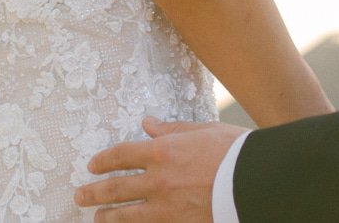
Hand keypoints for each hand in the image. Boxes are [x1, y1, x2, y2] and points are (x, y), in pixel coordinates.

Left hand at [76, 117, 243, 219]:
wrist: (257, 182)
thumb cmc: (235, 152)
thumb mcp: (203, 130)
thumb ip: (172, 130)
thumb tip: (148, 124)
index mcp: (162, 152)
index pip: (121, 155)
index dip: (104, 160)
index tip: (93, 166)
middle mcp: (158, 180)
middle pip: (116, 188)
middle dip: (94, 193)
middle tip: (80, 196)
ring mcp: (167, 208)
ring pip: (127, 215)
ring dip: (109, 217)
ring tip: (98, 218)